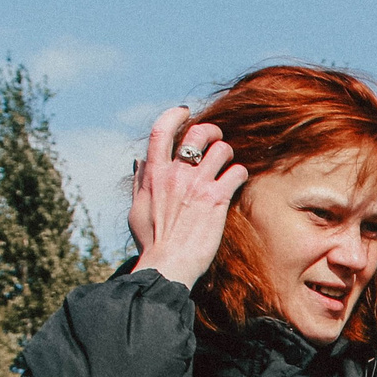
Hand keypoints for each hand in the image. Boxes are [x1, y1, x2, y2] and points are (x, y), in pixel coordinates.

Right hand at [129, 107, 246, 288]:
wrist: (168, 265)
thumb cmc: (151, 242)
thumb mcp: (137, 209)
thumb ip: (141, 182)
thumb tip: (139, 161)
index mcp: (154, 174)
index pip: (161, 130)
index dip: (175, 115)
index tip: (184, 111)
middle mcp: (176, 174)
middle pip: (198, 133)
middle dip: (211, 131)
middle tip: (216, 140)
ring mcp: (197, 185)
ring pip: (221, 149)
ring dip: (227, 154)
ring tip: (227, 164)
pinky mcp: (217, 199)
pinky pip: (237, 172)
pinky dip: (240, 173)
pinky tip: (237, 181)